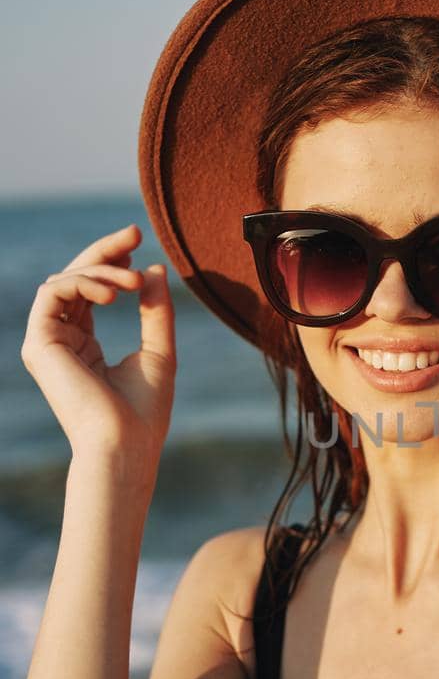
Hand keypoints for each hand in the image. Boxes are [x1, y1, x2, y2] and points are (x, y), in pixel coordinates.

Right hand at [20, 222, 176, 467]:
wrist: (125, 445)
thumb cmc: (144, 412)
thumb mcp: (159, 350)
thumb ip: (155, 310)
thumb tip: (153, 267)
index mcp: (83, 344)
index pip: (90, 290)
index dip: (111, 261)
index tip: (138, 241)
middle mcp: (60, 341)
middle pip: (73, 279)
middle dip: (102, 251)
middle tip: (133, 233)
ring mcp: (46, 343)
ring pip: (63, 281)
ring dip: (100, 270)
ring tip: (133, 282)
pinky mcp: (38, 344)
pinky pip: (52, 292)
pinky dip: (83, 282)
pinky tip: (114, 292)